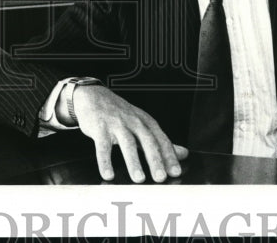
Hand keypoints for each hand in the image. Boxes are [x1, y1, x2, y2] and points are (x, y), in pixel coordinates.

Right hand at [69, 85, 187, 182]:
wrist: (93, 96)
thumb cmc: (119, 114)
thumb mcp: (142, 124)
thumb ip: (161, 141)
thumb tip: (183, 154)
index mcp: (145, 122)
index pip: (161, 139)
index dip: (169, 155)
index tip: (175, 172)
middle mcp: (133, 121)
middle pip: (147, 140)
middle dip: (155, 159)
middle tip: (160, 177)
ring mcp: (116, 124)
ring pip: (127, 143)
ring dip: (133, 161)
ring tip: (139, 178)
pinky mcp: (99, 128)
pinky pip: (102, 146)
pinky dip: (105, 161)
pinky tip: (108, 174)